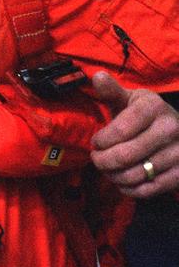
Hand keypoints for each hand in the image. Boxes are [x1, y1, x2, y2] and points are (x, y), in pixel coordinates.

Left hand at [89, 72, 178, 197]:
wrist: (177, 129)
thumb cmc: (143, 115)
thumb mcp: (129, 99)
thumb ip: (111, 91)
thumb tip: (97, 76)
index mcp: (154, 107)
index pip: (120, 130)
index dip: (101, 140)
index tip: (95, 142)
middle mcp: (170, 129)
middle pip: (124, 155)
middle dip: (102, 161)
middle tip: (96, 159)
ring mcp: (178, 153)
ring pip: (134, 175)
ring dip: (112, 176)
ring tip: (107, 169)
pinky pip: (147, 190)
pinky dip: (128, 189)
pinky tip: (121, 181)